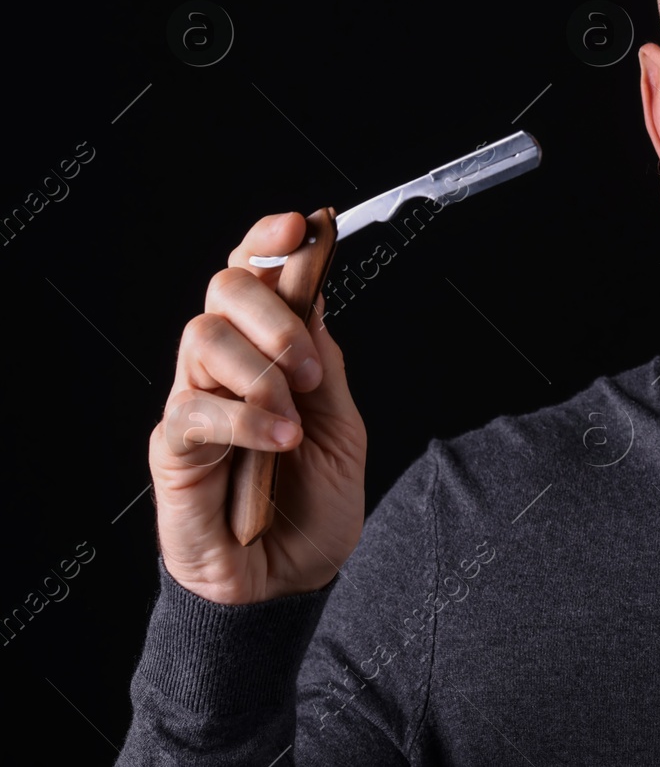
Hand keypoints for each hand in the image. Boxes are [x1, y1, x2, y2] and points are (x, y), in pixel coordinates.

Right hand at [149, 212, 366, 604]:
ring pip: (204, 337)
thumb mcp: (343, 425)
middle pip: (224, 288)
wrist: (294, 578)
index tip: (302, 225)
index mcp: (268, 350)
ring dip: (262, 370)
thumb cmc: (315, 503)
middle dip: (274, 313)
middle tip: (311, 370)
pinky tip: (280, 442)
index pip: (252, 272)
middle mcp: (224, 366)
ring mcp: (194, 403)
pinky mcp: (173, 449)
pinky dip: (246, 419)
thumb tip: (314, 293)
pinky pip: (195, 410)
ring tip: (296, 418)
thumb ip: (325, 362)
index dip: (268, 239)